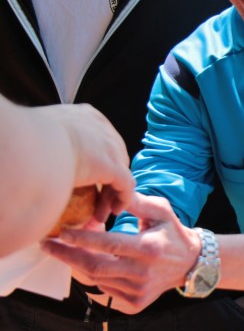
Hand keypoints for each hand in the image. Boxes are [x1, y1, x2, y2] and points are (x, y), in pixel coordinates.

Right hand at [41, 104, 134, 221]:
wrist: (31, 144)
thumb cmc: (30, 140)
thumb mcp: (45, 132)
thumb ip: (54, 140)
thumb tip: (45, 153)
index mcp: (87, 116)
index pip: (102, 141)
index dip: (99, 162)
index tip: (89, 181)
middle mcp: (103, 129)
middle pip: (114, 158)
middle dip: (107, 181)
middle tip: (95, 201)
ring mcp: (110, 146)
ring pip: (120, 173)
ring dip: (110, 195)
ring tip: (98, 214)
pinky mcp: (112, 165)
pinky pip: (126, 185)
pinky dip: (122, 198)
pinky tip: (112, 211)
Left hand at [42, 193, 199, 312]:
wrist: (191, 264)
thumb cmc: (172, 232)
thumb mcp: (161, 210)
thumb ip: (136, 201)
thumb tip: (112, 193)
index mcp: (149, 248)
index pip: (109, 245)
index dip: (84, 239)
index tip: (62, 232)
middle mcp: (143, 273)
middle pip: (95, 267)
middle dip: (67, 256)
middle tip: (47, 244)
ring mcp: (138, 292)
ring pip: (96, 280)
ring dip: (77, 264)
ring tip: (66, 249)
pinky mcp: (135, 304)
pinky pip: (103, 291)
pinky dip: (93, 276)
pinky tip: (91, 263)